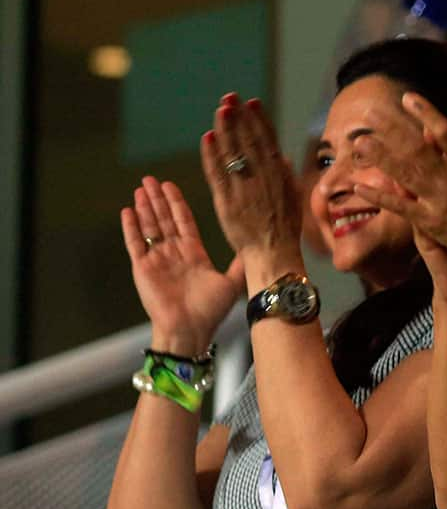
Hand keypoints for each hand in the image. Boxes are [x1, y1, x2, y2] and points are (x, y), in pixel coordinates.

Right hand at [121, 176, 244, 354]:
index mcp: (194, 253)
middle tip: (151, 178)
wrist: (190, 330)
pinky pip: (135, 243)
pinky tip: (128, 210)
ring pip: (150, 226)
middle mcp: (174, 253)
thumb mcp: (231, 281)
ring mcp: (158, 259)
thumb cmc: (210, 311)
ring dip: (145, 207)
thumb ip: (240, 262)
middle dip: (158, 198)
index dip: (177, 203)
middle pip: (164, 218)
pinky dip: (131, 227)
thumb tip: (256, 246)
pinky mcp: (143, 268)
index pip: (183, 220)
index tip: (170, 185)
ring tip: (141, 187)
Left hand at [200, 94, 304, 287]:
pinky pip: (217, 174)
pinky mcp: (226, 202)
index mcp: (279, 176)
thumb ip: (287, 177)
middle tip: (230, 97)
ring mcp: (244, 189)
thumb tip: (282, 156)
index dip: (259, 120)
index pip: (267, 141)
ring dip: (225, 129)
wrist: (273, 254)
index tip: (252, 102)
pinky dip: (211, 155)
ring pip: (233, 153)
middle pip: (248, 141)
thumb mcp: (294, 200)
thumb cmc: (286, 231)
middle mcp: (262, 178)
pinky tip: (207, 137)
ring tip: (220, 109)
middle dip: (239, 118)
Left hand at [352, 93, 446, 267]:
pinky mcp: (430, 223)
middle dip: (392, 130)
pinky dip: (380, 197)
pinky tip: (359, 186)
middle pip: (417, 150)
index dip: (425, 113)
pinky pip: (400, 207)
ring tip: (360, 142)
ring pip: (405, 174)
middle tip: (371, 113)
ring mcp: (438, 201)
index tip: (407, 98)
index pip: (444, 132)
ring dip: (381, 157)